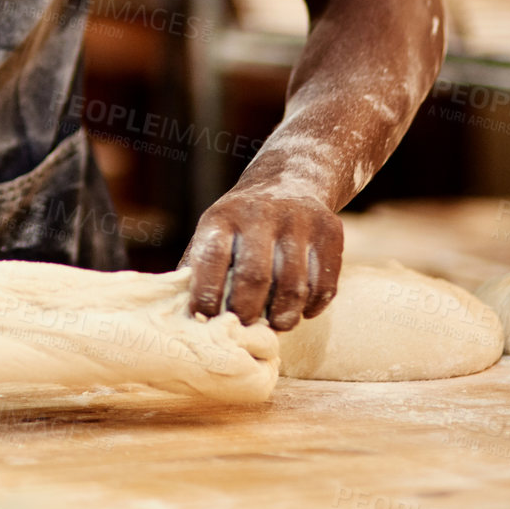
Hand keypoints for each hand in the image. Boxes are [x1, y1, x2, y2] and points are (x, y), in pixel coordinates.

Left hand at [181, 186, 342, 330]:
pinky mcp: (330, 233)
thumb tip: (179, 314)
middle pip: (255, 278)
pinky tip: (300, 310)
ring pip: (293, 287)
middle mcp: (262, 214)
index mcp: (224, 215)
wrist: (290, 182)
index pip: (211, 258)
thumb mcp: (214, 232)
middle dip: (246, 312)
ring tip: (274, 324)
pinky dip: (311, 308)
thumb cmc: (241, 223)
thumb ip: (197, 268)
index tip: (206, 317)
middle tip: (244, 326)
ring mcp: (299, 222)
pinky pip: (325, 286)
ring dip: (283, 317)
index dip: (206, 294)